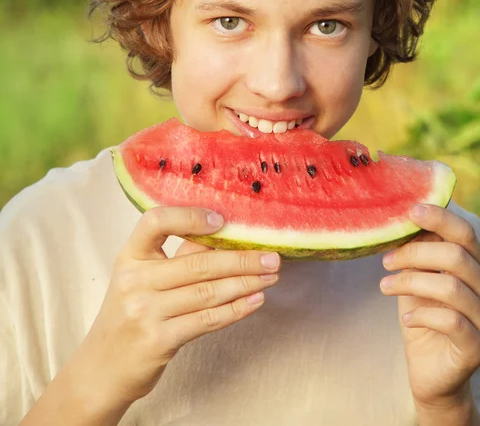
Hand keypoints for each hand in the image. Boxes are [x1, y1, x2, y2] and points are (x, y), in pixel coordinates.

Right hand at [80, 207, 280, 405]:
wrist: (102, 368)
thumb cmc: (131, 314)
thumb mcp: (143, 278)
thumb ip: (177, 256)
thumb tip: (227, 236)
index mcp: (130, 256)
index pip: (155, 221)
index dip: (189, 216)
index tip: (221, 220)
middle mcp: (135, 280)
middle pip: (198, 263)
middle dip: (242, 259)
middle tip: (272, 257)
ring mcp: (145, 311)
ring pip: (208, 292)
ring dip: (246, 283)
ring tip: (271, 276)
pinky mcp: (158, 340)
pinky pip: (207, 320)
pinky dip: (236, 309)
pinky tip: (256, 300)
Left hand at [380, 204, 479, 409]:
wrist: (431, 373)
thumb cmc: (423, 316)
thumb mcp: (417, 278)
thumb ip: (419, 251)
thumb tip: (404, 216)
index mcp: (477, 267)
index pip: (465, 233)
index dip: (440, 218)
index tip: (411, 210)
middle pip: (457, 256)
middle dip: (416, 252)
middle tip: (386, 260)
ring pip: (452, 288)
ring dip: (411, 282)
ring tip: (384, 286)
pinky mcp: (478, 347)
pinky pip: (452, 322)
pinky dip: (422, 316)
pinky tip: (405, 319)